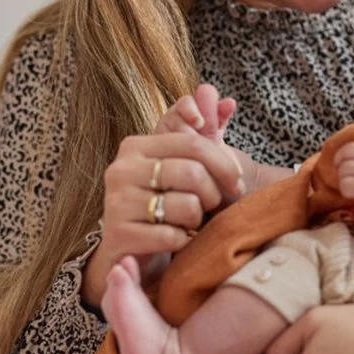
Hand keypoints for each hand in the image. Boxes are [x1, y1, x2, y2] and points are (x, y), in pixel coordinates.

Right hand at [80, 84, 247, 307]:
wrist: (131, 253)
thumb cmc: (165, 205)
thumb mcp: (185, 166)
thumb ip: (208, 130)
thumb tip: (227, 100)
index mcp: (137, 146)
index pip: (193, 143)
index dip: (225, 165)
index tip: (237, 184)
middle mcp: (121, 169)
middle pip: (193, 173)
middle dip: (213, 195)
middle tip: (211, 207)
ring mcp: (116, 202)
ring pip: (186, 206)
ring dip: (198, 220)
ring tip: (189, 223)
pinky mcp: (118, 235)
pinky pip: (172, 236)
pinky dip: (184, 241)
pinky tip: (178, 240)